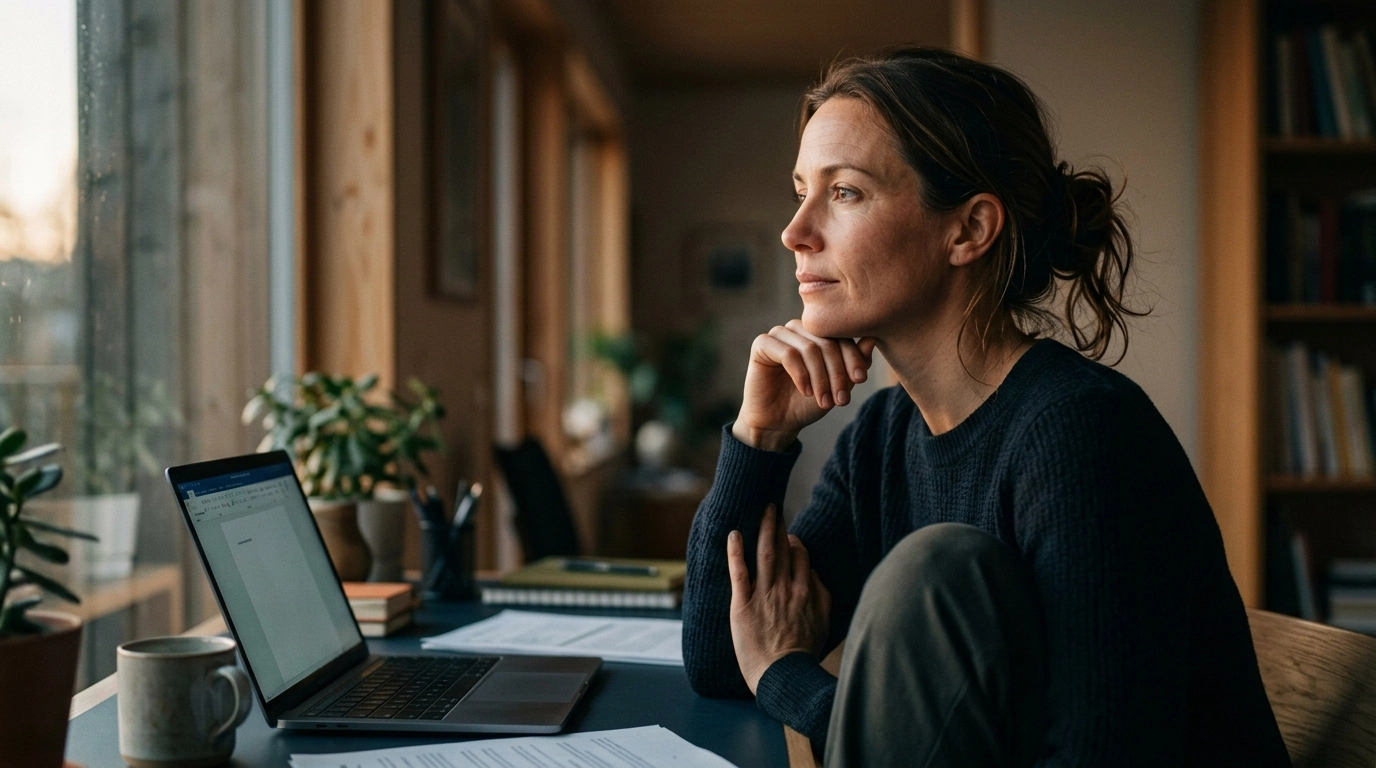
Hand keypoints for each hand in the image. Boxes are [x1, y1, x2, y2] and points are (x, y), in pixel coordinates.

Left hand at [727, 503, 830, 694]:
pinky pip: (739, 572)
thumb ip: (822, 595)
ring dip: (763, 528)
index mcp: (805, 592)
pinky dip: (736, 551)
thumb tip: (814, 574)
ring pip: (764, 553)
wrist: (784, 676)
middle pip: (783, 548)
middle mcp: (785, 588)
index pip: (801, 556)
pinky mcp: (742, 605)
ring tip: (762, 510)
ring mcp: (764, 595)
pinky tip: (734, 534)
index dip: (795, 542)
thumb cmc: (803, 653)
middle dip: (778, 525)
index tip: (789, 535)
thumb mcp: (824, 623)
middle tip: (772, 507)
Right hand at [733, 319, 876, 450]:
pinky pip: (787, 353)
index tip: (860, 380)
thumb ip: (855, 362)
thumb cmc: (808, 402)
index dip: (853, 357)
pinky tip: (806, 392)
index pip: (841, 335)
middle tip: (840, 399)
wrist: (779, 422)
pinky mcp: (762, 344)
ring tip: (824, 401)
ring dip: (820, 378)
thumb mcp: (838, 385)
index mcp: (818, 333)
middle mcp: (800, 329)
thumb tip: (872, 339)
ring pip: (809, 348)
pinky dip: (801, 375)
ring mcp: (780, 334)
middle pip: (827, 342)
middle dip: (837, 372)